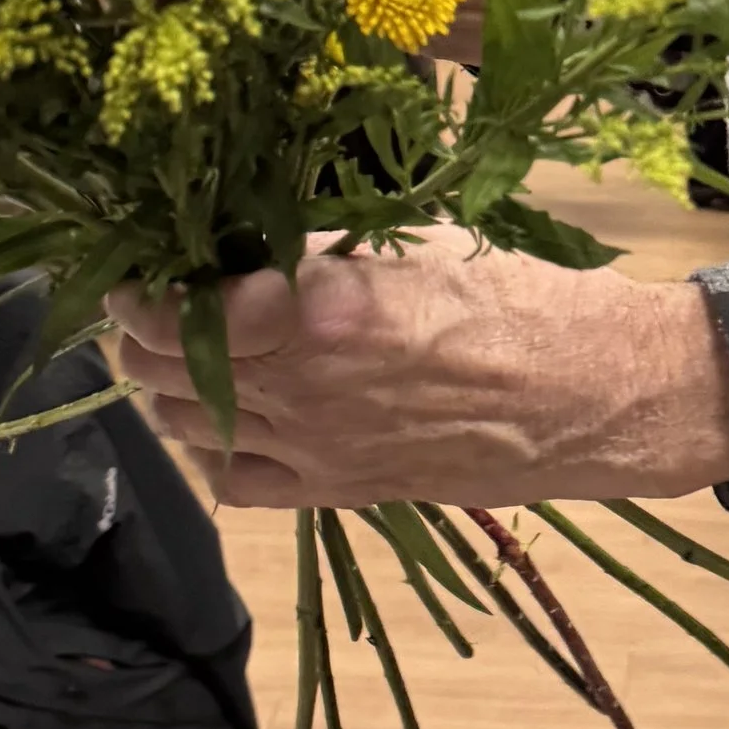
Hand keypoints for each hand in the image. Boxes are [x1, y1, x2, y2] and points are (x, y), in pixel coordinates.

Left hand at [112, 231, 728, 509]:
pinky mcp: (335, 491)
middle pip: (167, 366)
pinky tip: (216, 414)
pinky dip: (205, 446)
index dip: (143, 288)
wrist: (588, 396)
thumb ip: (319, 247)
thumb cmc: (515, 299)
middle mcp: (304, 387)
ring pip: (184, 423)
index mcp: (323, 311)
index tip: (141, 262)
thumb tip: (245, 237)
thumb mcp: (415, 241)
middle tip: (150, 296)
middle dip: (141, 330)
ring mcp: (314, 448)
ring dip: (164, 383)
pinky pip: (230, 480)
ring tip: (176, 347)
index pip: (183, 308)